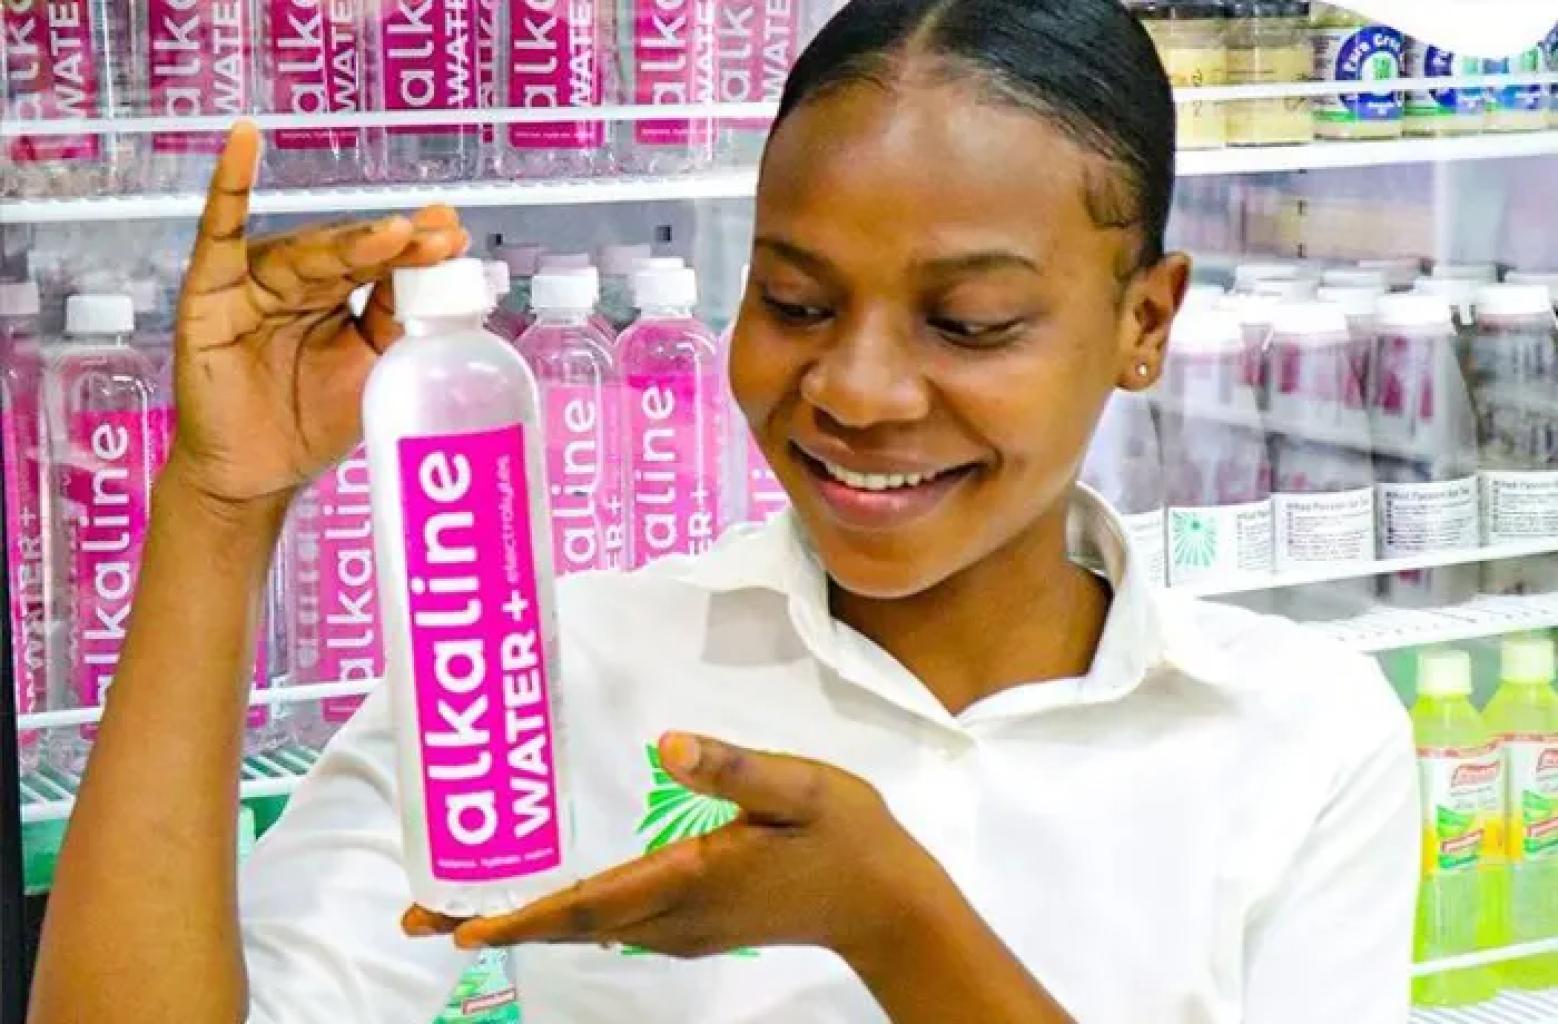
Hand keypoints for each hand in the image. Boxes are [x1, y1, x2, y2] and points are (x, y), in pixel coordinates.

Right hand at [167, 121, 469, 509]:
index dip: (416, 250)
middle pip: (349, 252)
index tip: (455, 236)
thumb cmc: (310, 421)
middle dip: (397, 244)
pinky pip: (217, 231)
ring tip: (397, 233)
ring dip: (352, 239)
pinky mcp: (210, 292)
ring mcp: (253, 283)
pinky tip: (243, 140)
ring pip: (307, 251)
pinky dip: (227, 181)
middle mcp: (296, 281)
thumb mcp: (370, 368)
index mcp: (336, 296)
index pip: (380, 264)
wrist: (257, 475)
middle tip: (440, 234)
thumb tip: (438, 270)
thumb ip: (394, 320)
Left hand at [402, 733, 946, 961]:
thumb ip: (733, 768)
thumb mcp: (797, 787)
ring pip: (588, 928)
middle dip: (496, 921)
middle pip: (570, 924)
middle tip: (423, 915)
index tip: (457, 924)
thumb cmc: (845, 838)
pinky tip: (551, 899)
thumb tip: (666, 742)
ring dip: (525, 919)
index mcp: (691, 879)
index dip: (520, 914)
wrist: (885, 905)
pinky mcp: (696, 926)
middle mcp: (674, 916)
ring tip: (467, 905)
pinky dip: (567, 916)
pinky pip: (614, 925)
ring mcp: (684, 928)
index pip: (589, 903)